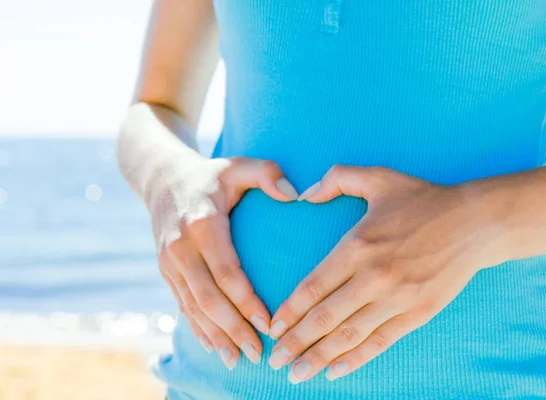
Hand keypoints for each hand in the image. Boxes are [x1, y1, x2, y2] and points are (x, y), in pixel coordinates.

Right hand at [150, 155, 298, 368]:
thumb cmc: (211, 175)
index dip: (247, 303)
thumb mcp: (239, 164)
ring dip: (214, 336)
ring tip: (236, 360)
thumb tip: (296, 195)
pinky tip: (213, 346)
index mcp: (203, 224)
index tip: (270, 324)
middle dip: (233, 329)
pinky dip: (197, 328)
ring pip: (192, 308)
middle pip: (208, 299)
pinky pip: (181, 304)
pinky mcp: (166, 270)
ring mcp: (169, 261)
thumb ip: (269, 173)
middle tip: (258, 353)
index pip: (227, 273)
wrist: (162, 179)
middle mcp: (180, 247)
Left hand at [267, 165, 497, 382]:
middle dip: (295, 343)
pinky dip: (356, 360)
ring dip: (319, 358)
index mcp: (357, 245)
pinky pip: (380, 342)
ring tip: (296, 376)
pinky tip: (335, 372)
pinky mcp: (417, 314)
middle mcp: (373, 276)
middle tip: (273, 362)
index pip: (312, 287)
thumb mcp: (377, 177)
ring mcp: (397, 299)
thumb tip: (304, 195)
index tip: (272, 327)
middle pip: (324, 317)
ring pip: (349, 336)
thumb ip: (336, 178)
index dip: (289, 311)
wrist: (475, 223)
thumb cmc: (422, 199)